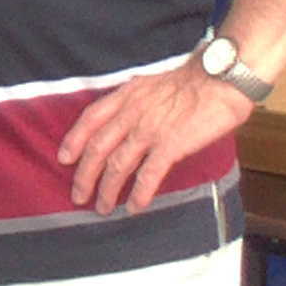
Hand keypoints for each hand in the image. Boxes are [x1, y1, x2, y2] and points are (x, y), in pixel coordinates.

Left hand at [54, 69, 251, 217]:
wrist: (221, 78)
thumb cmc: (195, 79)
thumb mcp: (153, 83)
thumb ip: (137, 101)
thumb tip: (129, 122)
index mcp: (127, 95)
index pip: (90, 118)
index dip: (73, 140)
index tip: (64, 158)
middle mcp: (132, 113)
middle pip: (98, 148)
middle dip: (84, 175)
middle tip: (78, 196)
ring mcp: (149, 130)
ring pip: (117, 165)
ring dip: (107, 190)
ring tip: (102, 208)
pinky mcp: (170, 146)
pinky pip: (147, 175)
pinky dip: (138, 194)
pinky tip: (134, 206)